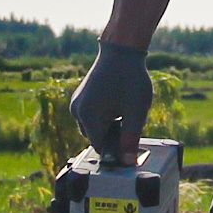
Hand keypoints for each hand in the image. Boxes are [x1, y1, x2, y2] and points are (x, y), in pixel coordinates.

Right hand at [71, 42, 153, 165]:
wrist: (121, 50)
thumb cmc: (130, 78)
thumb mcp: (136, 111)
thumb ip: (131, 138)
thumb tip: (127, 162)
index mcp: (88, 117)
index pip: (100, 147)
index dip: (117, 149)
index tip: (132, 142)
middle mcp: (76, 112)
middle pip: (97, 137)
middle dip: (114, 135)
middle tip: (132, 121)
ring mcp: (76, 104)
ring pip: (95, 127)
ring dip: (110, 125)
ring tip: (126, 108)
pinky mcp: (80, 98)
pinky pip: (92, 116)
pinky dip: (105, 116)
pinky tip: (119, 103)